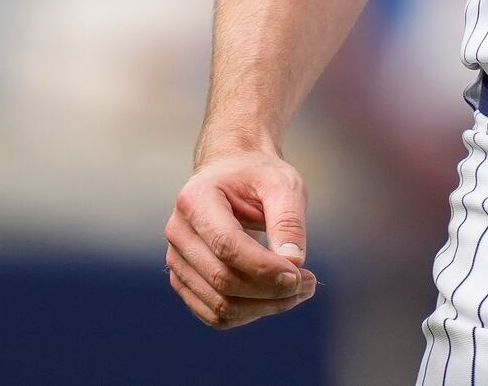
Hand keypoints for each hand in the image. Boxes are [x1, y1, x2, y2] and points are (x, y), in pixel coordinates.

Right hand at [164, 150, 316, 329]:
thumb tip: (294, 263)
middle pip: (222, 280)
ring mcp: (177, 260)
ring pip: (218, 306)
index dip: (264, 268)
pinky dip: (249, 313)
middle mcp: (178, 232)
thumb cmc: (258, 176)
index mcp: (196, 200)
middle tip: (310, 283)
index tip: (300, 275)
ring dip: (263, 307)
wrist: (232, 173)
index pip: (226, 246)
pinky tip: (276, 297)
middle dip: (270, 291)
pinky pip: (214, 314)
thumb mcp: (282, 184)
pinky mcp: (184, 281)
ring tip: (299, 291)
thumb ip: (288, 221)